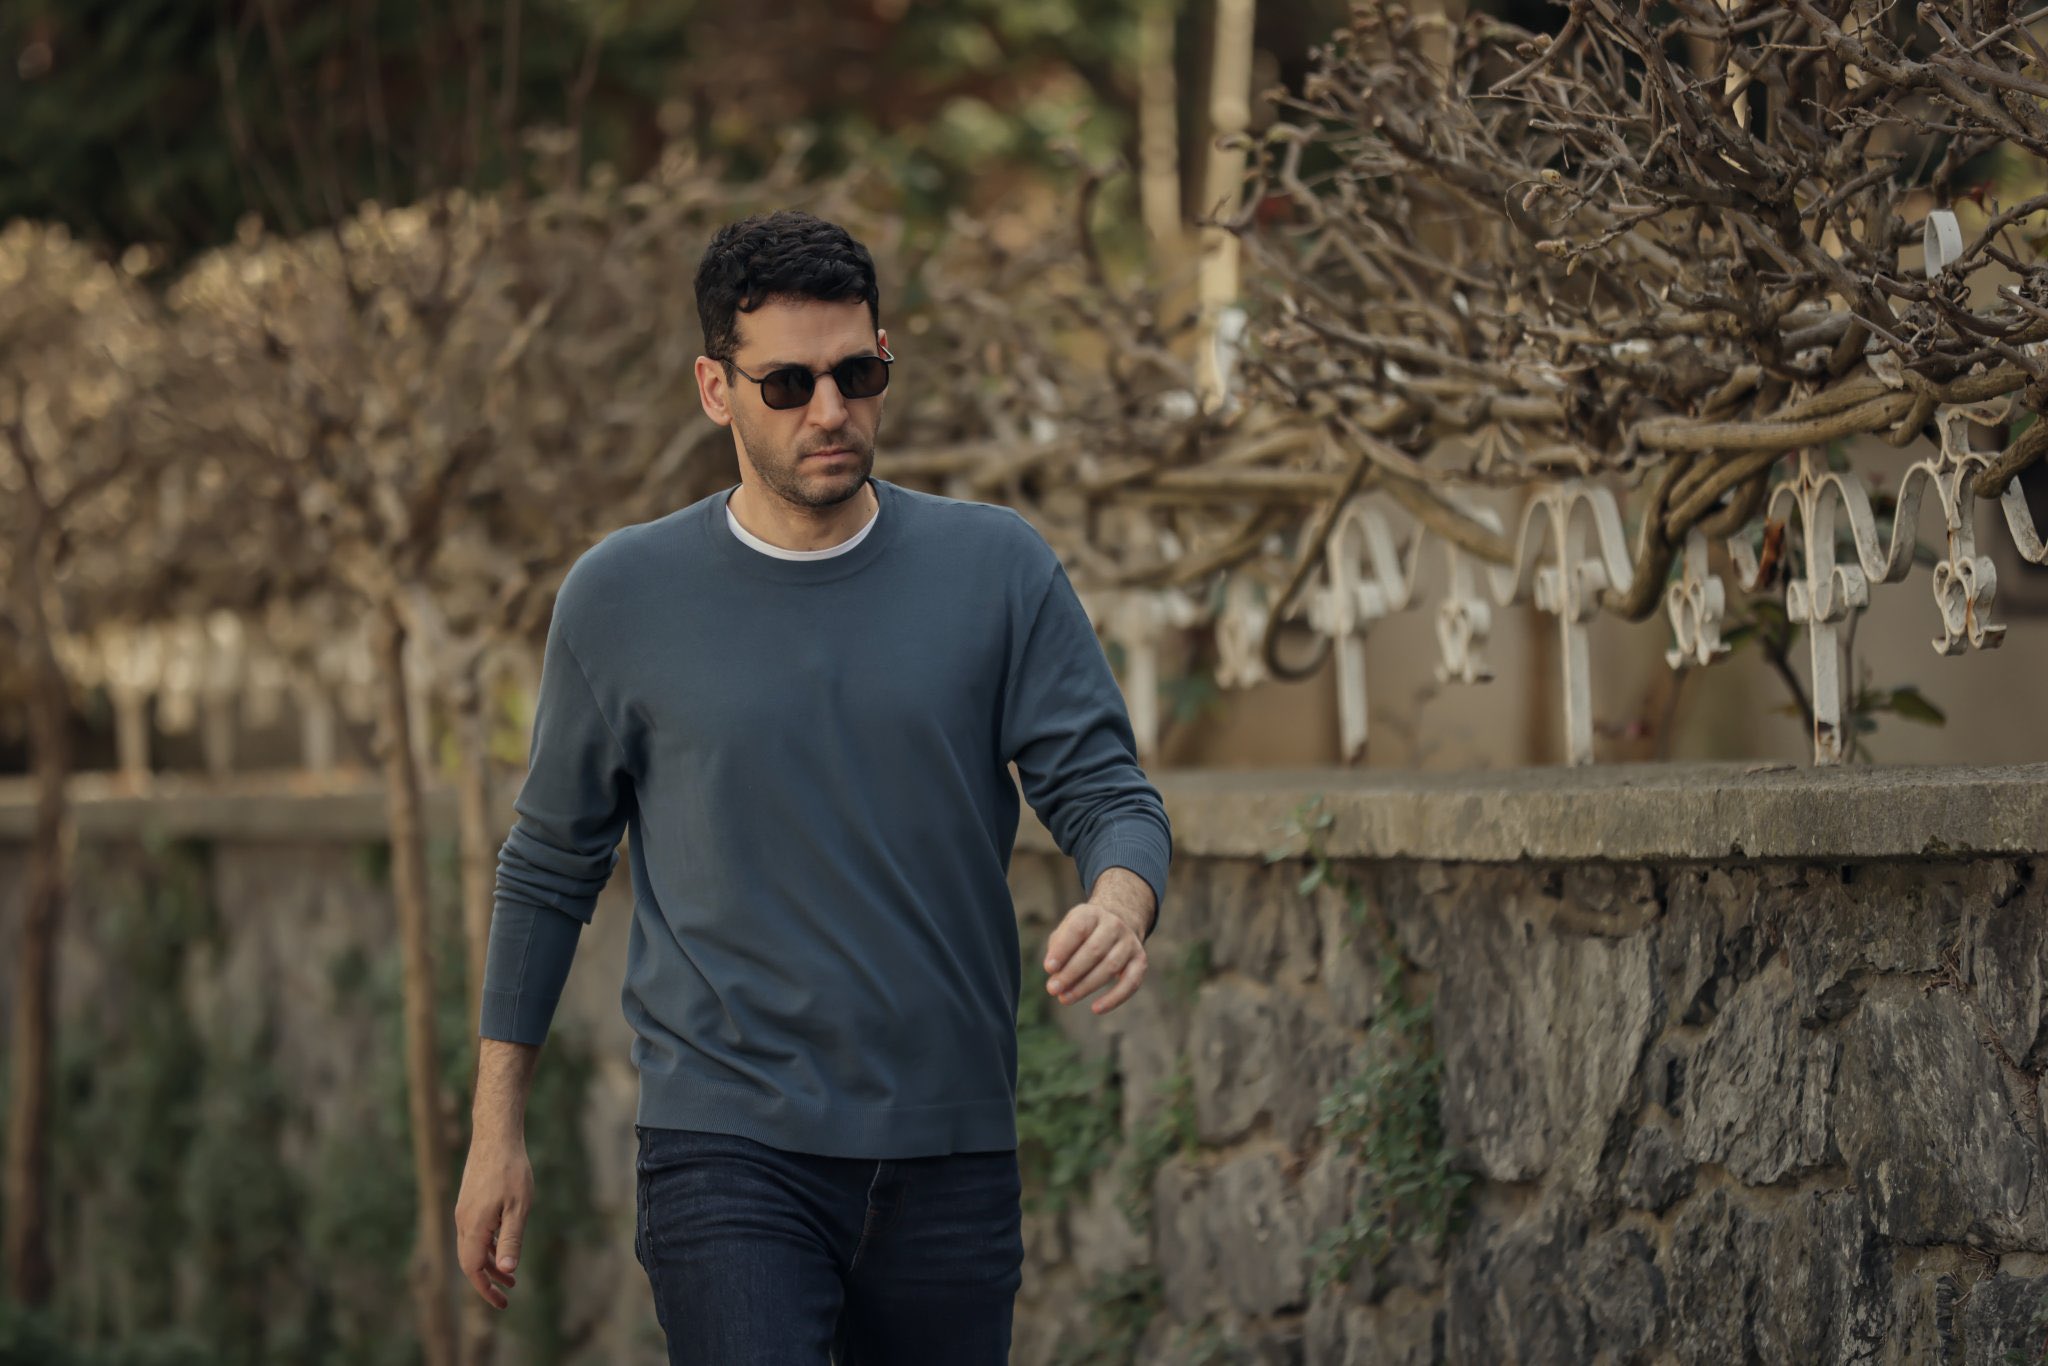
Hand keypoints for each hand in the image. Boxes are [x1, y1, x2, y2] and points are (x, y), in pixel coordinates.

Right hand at [454, 1129, 533, 1308]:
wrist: (496, 1135)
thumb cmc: (511, 1169)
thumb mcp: (519, 1207)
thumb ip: (511, 1239)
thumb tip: (506, 1270)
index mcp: (474, 1226)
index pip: (473, 1269)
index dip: (485, 1289)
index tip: (502, 1303)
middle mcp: (463, 1221)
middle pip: (470, 1262)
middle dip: (488, 1281)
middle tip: (507, 1294)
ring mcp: (464, 1210)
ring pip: (473, 1247)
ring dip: (490, 1263)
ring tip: (511, 1275)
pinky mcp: (469, 1201)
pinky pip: (475, 1233)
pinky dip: (487, 1246)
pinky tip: (502, 1244)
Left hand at [1042, 894, 1149, 1016]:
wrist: (1115, 925)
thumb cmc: (1082, 934)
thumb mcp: (1067, 931)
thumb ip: (1058, 949)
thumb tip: (1055, 975)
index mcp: (1092, 914)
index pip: (1078, 929)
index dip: (1062, 949)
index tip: (1048, 968)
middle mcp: (1114, 925)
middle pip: (1094, 950)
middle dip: (1071, 973)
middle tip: (1052, 989)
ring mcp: (1129, 942)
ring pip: (1110, 967)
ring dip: (1086, 986)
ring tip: (1065, 999)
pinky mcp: (1140, 960)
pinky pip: (1131, 982)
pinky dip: (1114, 998)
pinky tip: (1096, 1009)